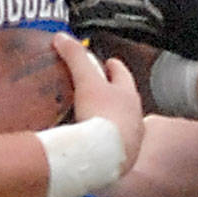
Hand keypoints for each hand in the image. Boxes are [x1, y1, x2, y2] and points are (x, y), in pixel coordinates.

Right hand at [53, 32, 143, 173]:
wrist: (106, 157)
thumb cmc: (102, 117)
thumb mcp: (86, 81)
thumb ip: (75, 58)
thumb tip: (63, 38)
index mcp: (128, 94)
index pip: (122, 74)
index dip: (114, 66)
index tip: (109, 62)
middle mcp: (134, 116)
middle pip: (125, 99)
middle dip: (114, 93)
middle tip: (100, 90)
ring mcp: (131, 138)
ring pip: (123, 123)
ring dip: (111, 118)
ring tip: (94, 118)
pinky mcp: (123, 158)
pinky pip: (114, 145)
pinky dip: (106, 141)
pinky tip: (94, 144)